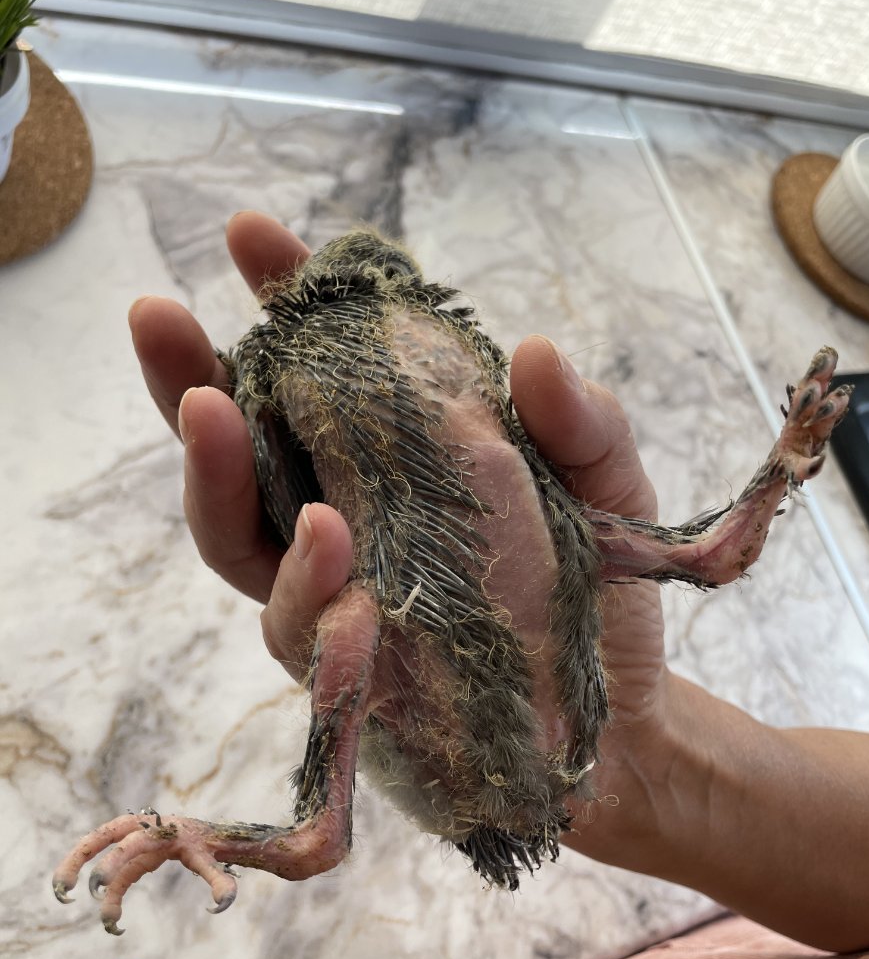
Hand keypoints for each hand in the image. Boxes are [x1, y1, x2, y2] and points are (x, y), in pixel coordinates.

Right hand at [133, 211, 669, 800]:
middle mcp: (347, 513)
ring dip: (217, 476)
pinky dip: (304, 591)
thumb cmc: (601, 593)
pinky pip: (300, 630)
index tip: (249, 237)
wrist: (619, 720)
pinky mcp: (344, 668)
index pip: (324, 369)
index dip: (284, 305)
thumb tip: (531, 352)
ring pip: (238, 536)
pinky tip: (330, 553)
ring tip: (217, 416)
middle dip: (189, 377)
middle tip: (159, 317)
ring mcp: (337, 593)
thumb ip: (581, 422)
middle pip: (243, 445)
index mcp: (398, 454)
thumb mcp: (609, 489)